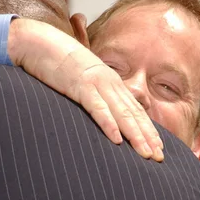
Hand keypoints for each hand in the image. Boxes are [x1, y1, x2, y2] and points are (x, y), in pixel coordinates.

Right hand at [7, 18, 163, 160]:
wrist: (40, 42)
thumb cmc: (58, 63)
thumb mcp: (83, 79)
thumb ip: (95, 94)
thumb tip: (102, 112)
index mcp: (111, 83)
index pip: (135, 110)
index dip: (148, 130)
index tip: (159, 148)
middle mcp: (109, 83)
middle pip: (134, 115)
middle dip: (148, 137)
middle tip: (159, 158)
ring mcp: (96, 84)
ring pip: (121, 114)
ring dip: (135, 136)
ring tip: (146, 153)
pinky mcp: (80, 86)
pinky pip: (97, 108)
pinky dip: (108, 124)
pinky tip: (117, 139)